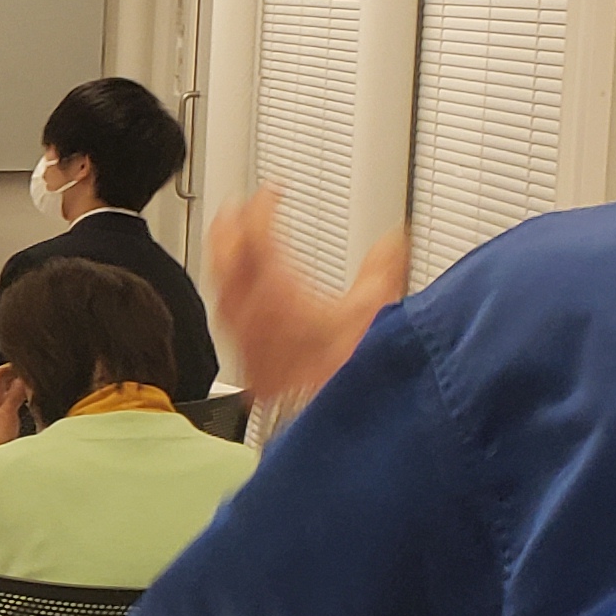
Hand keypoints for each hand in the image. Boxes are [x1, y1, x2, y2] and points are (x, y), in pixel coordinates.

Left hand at [0, 363, 33, 453]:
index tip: (23, 363)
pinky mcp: (1, 418)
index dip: (10, 365)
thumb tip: (24, 378)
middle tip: (30, 373)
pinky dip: (20, 397)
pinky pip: (11, 401)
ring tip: (32, 384)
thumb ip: (16, 393)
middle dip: (16, 375)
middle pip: (2, 380)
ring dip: (19, 386)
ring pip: (7, 390)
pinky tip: (29, 399)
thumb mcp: (7, 412)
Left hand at [208, 190, 409, 408]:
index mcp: (279, 292)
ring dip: (224, 259)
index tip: (271, 193)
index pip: (258, 236)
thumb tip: (394, 239)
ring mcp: (244, 340)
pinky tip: (236, 299)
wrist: (328, 422)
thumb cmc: (349, 375)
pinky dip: (229, 296)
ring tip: (229, 243)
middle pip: (226, 258)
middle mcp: (252, 314)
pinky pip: (226, 319)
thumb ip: (383, 268)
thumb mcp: (374, 313)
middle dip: (229, 227)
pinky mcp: (246, 363)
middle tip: (236, 207)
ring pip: (221, 289)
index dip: (261, 207)